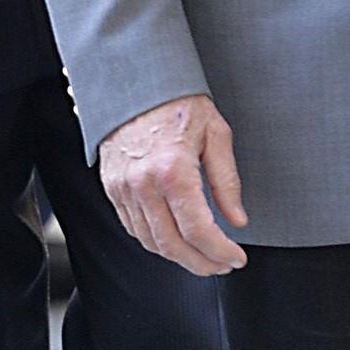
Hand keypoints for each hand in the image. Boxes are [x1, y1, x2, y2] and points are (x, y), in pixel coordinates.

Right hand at [100, 93, 248, 275]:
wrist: (134, 84)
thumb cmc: (176, 103)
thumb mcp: (216, 134)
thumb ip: (227, 182)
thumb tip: (237, 219)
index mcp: (172, 170)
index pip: (198, 231)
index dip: (220, 252)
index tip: (236, 258)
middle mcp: (143, 183)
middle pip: (172, 245)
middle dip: (201, 263)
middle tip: (222, 265)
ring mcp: (123, 188)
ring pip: (150, 242)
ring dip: (179, 257)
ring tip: (201, 256)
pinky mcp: (112, 188)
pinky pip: (133, 227)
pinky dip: (155, 241)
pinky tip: (174, 239)